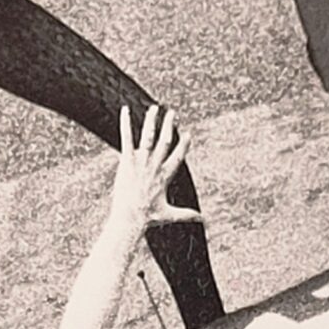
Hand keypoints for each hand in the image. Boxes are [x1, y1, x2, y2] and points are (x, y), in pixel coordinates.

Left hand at [109, 103, 198, 233]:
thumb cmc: (148, 217)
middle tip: (172, 113)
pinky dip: (126, 123)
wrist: (130, 217)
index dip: (184, 144)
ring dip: (152, 120)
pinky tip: (125, 110)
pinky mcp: (127, 160)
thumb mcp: (170, 215)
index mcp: (165, 175)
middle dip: (169, 125)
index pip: (178, 156)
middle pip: (165, 140)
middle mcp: (155, 165)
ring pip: (148, 135)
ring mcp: (141, 161)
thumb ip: (187, 214)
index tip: (187, 134)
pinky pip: (127, 137)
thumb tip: (203, 220)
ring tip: (155, 108)